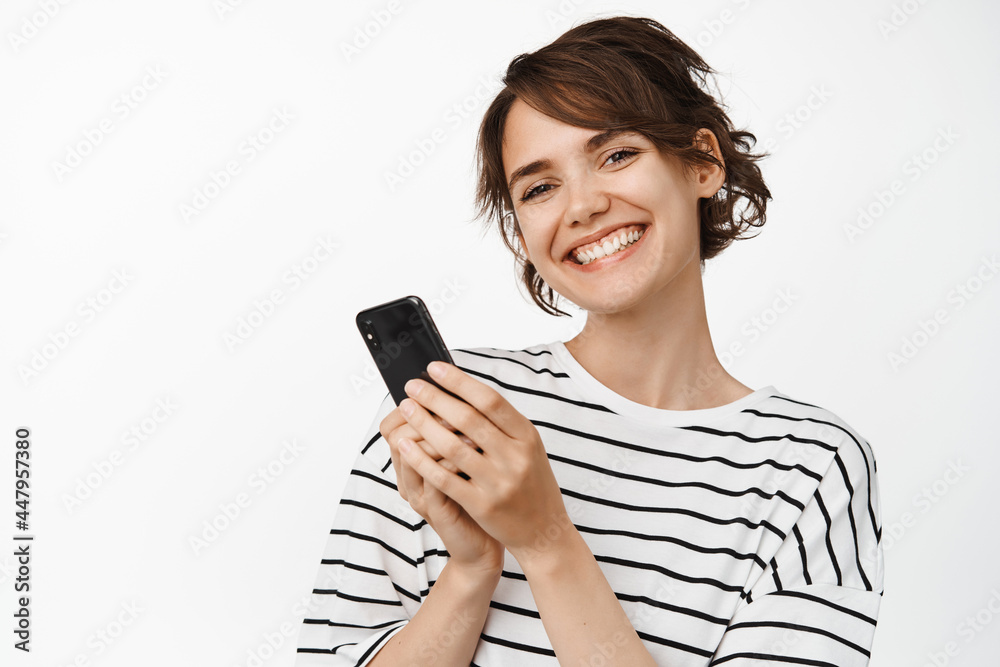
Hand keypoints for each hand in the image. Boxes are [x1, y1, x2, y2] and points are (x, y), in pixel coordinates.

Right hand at [380, 406, 504, 574]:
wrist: (483, 544)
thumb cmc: (477, 498)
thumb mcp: (465, 460)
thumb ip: (457, 432)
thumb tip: (461, 390)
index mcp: (412, 462)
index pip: (392, 424)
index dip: (415, 403)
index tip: (439, 388)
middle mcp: (408, 476)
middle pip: (397, 433)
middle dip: (427, 412)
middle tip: (453, 399)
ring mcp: (418, 494)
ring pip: (412, 452)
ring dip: (440, 432)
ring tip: (466, 422)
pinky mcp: (435, 510)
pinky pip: (434, 478)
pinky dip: (451, 458)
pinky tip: (473, 448)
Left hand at [396, 361, 574, 564]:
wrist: (544, 532)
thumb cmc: (531, 485)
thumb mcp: (528, 448)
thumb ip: (501, 424)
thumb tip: (462, 390)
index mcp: (527, 436)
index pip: (490, 400)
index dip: (459, 381)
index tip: (435, 368)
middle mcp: (515, 456)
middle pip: (468, 419)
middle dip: (435, 398)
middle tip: (412, 386)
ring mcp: (499, 482)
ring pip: (452, 446)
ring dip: (423, 423)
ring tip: (406, 408)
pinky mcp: (482, 505)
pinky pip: (444, 478)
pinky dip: (421, 459)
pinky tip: (405, 446)